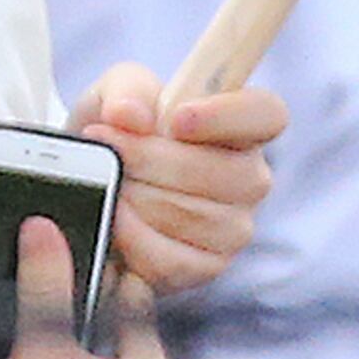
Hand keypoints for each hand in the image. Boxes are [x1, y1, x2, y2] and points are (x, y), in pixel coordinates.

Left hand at [70, 59, 280, 298]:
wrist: (91, 190)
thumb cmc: (117, 136)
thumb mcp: (113, 97)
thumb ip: (126, 91)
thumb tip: (131, 115)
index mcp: (239, 127)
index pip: (268, 113)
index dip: (229, 115)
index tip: (176, 119)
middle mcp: (248, 179)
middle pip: (227, 173)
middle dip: (154, 159)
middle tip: (110, 144)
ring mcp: (232, 228)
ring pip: (196, 216)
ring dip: (140, 198)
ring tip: (112, 183)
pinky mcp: (205, 268)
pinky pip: (174, 260)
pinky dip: (135, 240)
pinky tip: (117, 221)